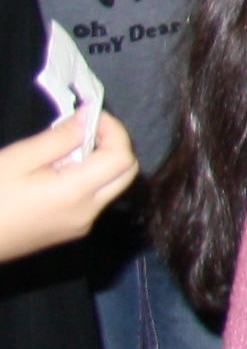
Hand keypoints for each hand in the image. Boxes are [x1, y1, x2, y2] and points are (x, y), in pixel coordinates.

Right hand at [0, 109, 136, 259]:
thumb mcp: (19, 159)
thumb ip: (60, 138)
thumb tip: (88, 117)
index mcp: (77, 194)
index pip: (122, 157)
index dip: (114, 131)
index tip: (91, 116)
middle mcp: (88, 213)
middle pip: (125, 173)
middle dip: (113, 145)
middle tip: (83, 131)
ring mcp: (80, 226)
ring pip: (111, 187)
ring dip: (99, 163)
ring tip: (62, 152)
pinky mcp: (69, 232)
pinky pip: (93, 201)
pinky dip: (88, 180)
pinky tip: (56, 174)